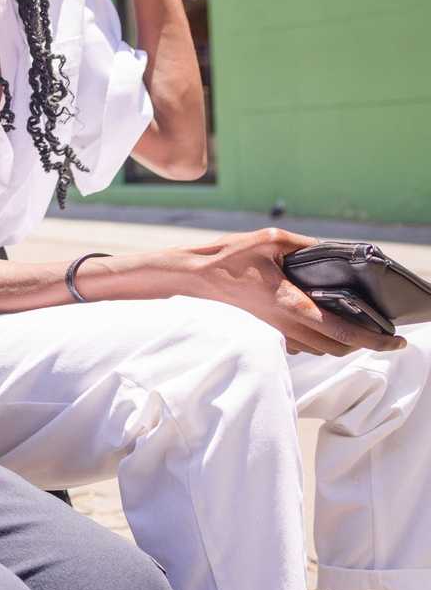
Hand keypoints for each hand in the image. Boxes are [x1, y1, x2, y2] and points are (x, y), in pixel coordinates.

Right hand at [188, 227, 405, 355]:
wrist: (194, 277)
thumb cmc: (228, 257)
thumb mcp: (271, 240)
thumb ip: (307, 246)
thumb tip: (333, 251)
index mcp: (292, 304)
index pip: (343, 332)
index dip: (374, 341)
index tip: (396, 341)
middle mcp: (286, 325)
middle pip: (337, 349)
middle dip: (362, 344)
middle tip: (379, 332)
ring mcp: (276, 331)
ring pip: (320, 350)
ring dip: (340, 342)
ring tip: (354, 326)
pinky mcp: (267, 331)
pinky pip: (302, 345)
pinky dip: (318, 339)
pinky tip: (319, 321)